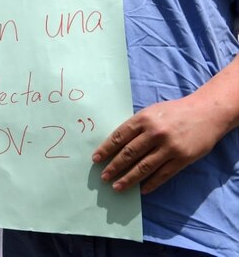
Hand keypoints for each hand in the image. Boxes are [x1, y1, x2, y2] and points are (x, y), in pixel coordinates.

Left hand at [93, 95, 223, 193]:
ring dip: (129, 179)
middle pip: (129, 154)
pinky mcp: (183, 158)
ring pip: (144, 167)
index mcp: (144, 119)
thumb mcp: (151, 112)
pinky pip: (163, 174)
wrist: (207, 112)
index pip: (119, 137)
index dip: (106, 149)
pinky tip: (142, 190)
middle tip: (103, 177)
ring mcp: (170, 147)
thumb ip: (136, 126)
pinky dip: (151, 184)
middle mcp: (155, 133)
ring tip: (117, 187)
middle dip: (114, 167)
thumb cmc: (174, 112)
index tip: (96, 160)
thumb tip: (116, 144)